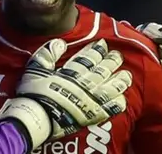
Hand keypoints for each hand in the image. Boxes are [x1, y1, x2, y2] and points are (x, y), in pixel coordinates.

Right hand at [0, 39, 131, 148]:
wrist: (36, 119)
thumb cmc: (34, 94)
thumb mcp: (35, 68)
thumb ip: (47, 54)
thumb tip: (60, 42)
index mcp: (70, 73)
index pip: (87, 58)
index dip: (96, 50)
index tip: (103, 44)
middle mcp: (83, 85)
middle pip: (101, 71)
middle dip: (111, 62)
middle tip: (118, 55)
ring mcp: (89, 101)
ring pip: (109, 88)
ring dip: (119, 81)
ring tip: (127, 75)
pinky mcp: (91, 116)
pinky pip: (108, 109)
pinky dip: (116, 104)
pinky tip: (122, 99)